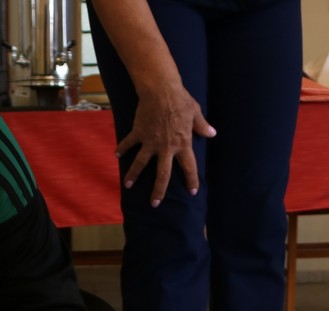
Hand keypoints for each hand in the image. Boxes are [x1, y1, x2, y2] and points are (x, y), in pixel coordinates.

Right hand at [117, 82, 214, 206]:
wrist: (160, 90)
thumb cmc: (180, 100)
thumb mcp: (195, 112)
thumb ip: (202, 126)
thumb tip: (212, 133)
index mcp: (183, 144)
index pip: (189, 167)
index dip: (191, 180)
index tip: (192, 192)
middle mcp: (166, 147)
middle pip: (163, 175)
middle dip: (159, 191)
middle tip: (155, 203)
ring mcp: (150, 142)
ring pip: (141, 163)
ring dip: (133, 175)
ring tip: (128, 185)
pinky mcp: (138, 133)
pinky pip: (129, 143)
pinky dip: (122, 148)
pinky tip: (117, 154)